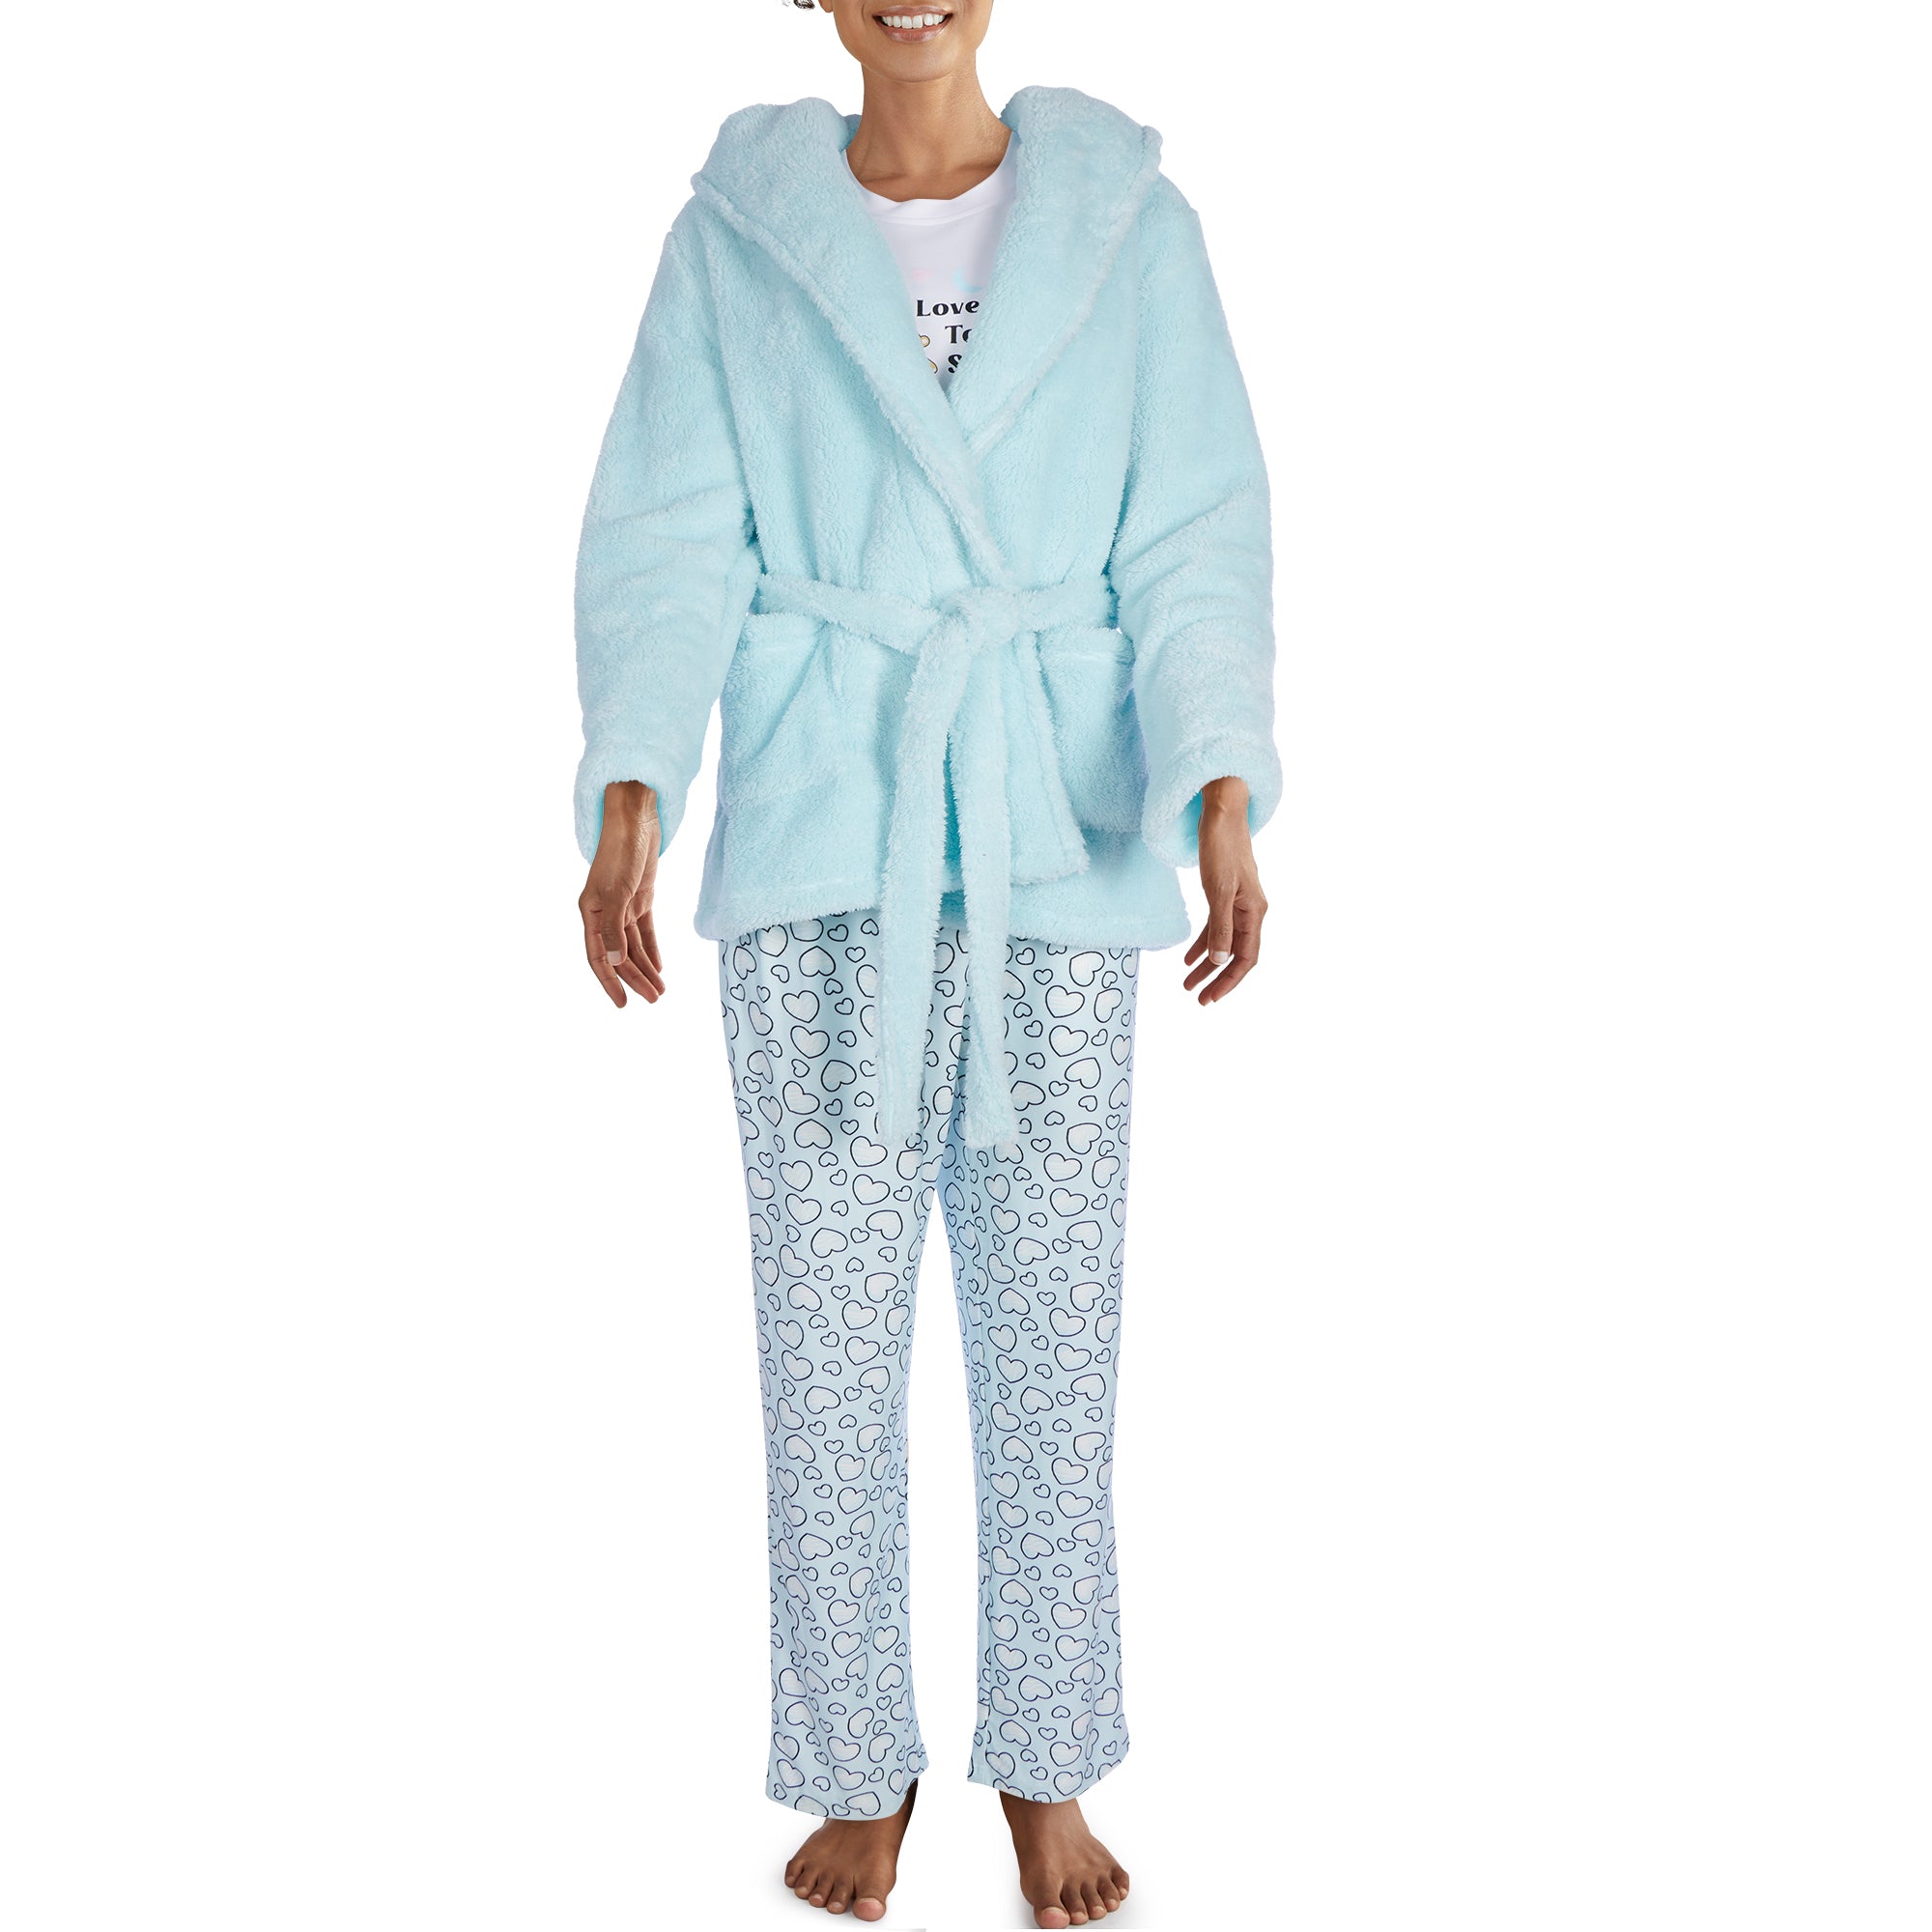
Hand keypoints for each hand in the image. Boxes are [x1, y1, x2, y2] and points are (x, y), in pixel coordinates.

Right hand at [579, 780, 664, 1006]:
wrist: (636, 818)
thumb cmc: (621, 850)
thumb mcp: (618, 891)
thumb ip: (615, 927)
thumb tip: (615, 961)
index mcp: (591, 912)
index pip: (599, 956)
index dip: (610, 982)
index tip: (623, 1004)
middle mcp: (604, 912)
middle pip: (619, 955)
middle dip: (636, 979)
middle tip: (654, 999)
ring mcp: (622, 905)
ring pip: (633, 945)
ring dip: (646, 967)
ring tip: (661, 990)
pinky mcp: (640, 897)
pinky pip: (644, 931)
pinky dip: (651, 948)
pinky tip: (660, 966)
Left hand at [1183, 776, 1267, 1003]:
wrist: (1222, 813)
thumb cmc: (1222, 848)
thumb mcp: (1219, 891)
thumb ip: (1220, 926)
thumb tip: (1218, 960)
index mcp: (1254, 912)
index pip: (1245, 957)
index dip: (1229, 980)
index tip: (1211, 998)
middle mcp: (1251, 911)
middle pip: (1235, 955)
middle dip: (1216, 979)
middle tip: (1198, 999)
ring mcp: (1238, 903)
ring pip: (1223, 943)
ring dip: (1207, 964)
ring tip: (1187, 983)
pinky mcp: (1225, 895)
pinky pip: (1216, 927)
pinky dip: (1203, 943)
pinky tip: (1188, 958)